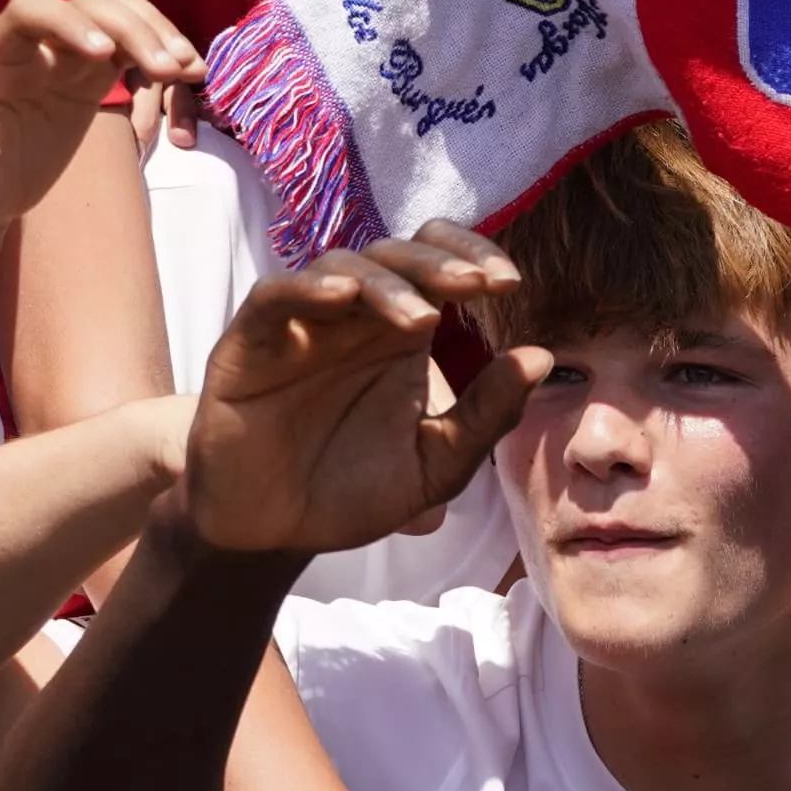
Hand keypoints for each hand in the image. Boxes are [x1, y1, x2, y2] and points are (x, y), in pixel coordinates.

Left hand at [0, 0, 194, 233]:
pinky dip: (165, 54)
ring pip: (118, 16)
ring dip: (157, 32)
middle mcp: (36, 47)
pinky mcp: (93, 79)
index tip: (103, 55)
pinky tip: (191, 75)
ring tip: (189, 68)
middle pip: (89, 6)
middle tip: (169, 69)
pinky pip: (134, 48)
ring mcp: (68, 60)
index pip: (32, 10)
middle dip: (132, 28)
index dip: (68, 20)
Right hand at [183, 228, 547, 557]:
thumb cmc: (353, 492)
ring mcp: (302, 326)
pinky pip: (274, 296)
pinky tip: (342, 297)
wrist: (275, 534)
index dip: (472, 255)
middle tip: (479, 283)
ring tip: (422, 320)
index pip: (438, 262)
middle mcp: (354, 317)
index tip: (509, 281)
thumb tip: (541, 357)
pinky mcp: (250, 344)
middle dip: (440, 263)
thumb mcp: (436, 463)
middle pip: (396, 255)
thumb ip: (486, 414)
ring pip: (341, 267)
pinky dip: (306, 288)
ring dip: (387, 284)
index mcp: (402, 334)